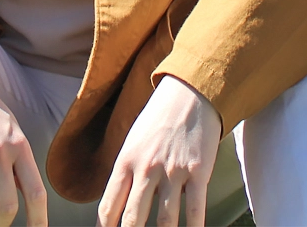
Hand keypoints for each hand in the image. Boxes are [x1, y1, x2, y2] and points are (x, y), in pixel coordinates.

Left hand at [96, 76, 222, 226]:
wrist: (190, 93)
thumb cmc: (159, 120)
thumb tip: (117, 206)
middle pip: (132, 219)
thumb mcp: (133, 143)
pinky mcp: (198, 171)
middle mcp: (146, 169)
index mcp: (125, 162)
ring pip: (164, 221)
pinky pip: (195, 209)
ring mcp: (173, 172)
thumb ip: (126, 174)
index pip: (108, 207)